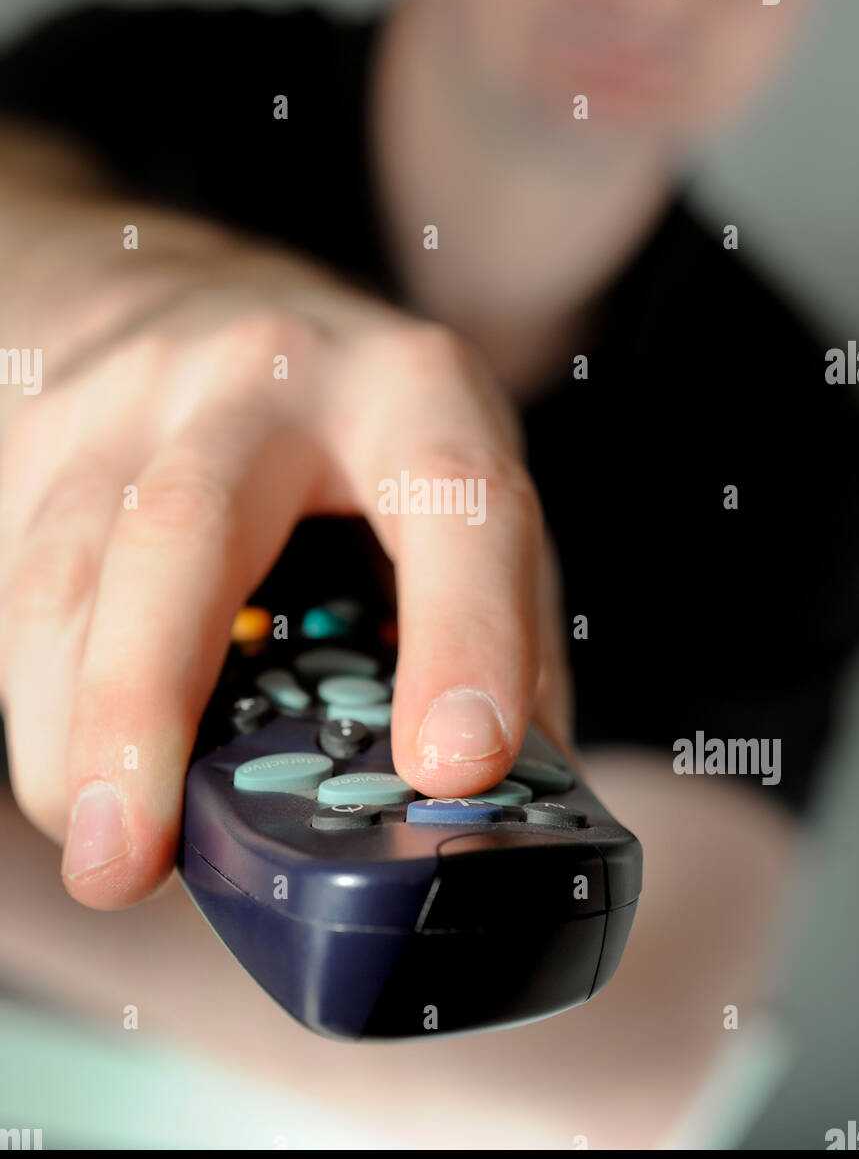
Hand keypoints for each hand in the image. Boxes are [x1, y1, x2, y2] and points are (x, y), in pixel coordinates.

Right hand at [0, 275, 572, 908]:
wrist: (192, 296)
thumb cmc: (354, 431)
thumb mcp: (457, 494)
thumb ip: (498, 637)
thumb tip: (510, 813)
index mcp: (413, 392)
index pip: (454, 498)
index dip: (463, 633)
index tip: (450, 766)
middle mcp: (267, 374)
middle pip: (187, 531)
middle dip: (149, 707)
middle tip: (138, 862)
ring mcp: (136, 396)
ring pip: (68, 573)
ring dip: (71, 733)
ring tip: (108, 856)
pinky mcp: (42, 434)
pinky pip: (16, 584)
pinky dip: (40, 699)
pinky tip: (77, 763)